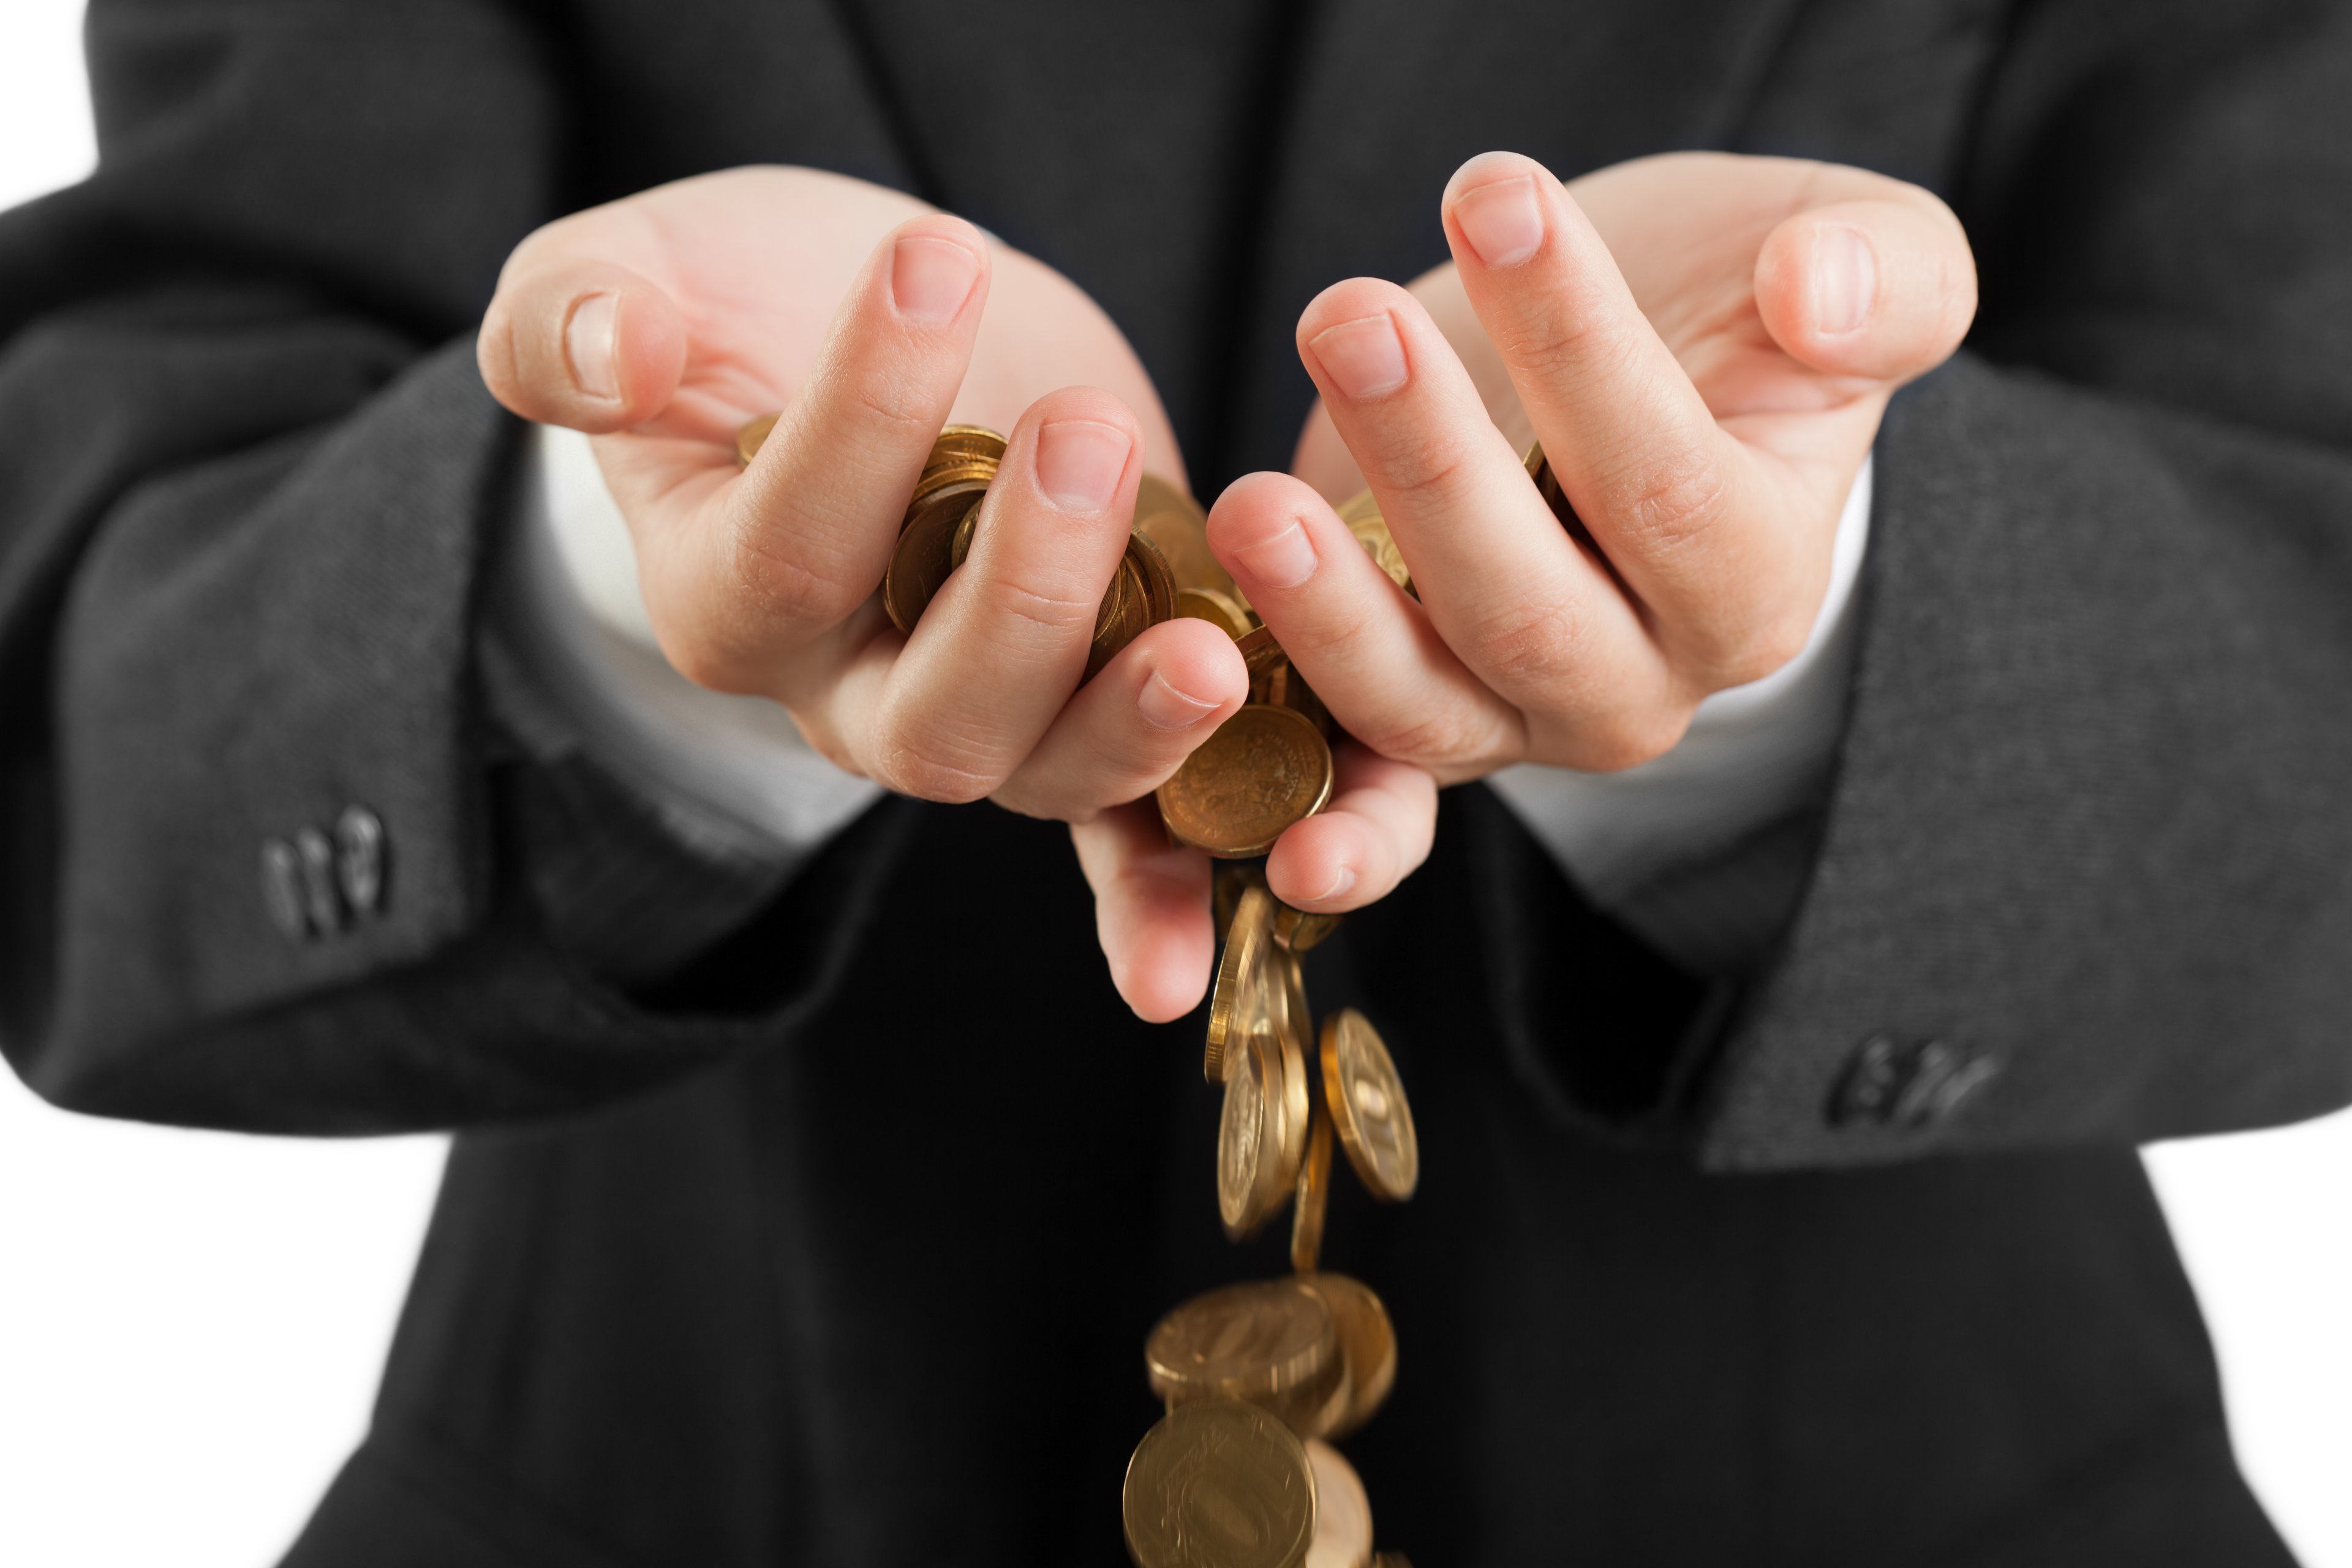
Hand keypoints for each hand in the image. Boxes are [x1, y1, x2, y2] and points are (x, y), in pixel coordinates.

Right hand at [476, 167, 1256, 1012]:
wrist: (873, 340)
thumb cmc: (735, 309)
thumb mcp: (631, 276)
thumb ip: (577, 317)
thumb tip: (606, 356)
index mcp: (724, 595)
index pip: (791, 538)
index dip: (862, 416)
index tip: (934, 252)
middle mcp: (845, 692)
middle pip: (931, 709)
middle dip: (1018, 591)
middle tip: (1083, 434)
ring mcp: (973, 716)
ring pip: (1043, 773)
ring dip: (1132, 724)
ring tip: (1212, 645)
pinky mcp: (1084, 707)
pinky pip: (1125, 840)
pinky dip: (1167, 893)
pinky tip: (1229, 927)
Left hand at [1217, 151, 1975, 810]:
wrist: (1634, 379)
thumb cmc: (1741, 314)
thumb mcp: (1852, 254)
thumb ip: (1886, 277)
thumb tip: (1824, 290)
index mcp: (1752, 583)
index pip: (1666, 490)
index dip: (1582, 351)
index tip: (1497, 194)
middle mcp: (1637, 685)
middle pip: (1529, 610)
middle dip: (1433, 467)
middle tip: (1347, 315)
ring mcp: (1515, 720)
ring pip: (1421, 704)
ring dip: (1329, 613)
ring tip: (1251, 499)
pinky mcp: (1410, 722)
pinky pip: (1354, 784)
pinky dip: (1293, 794)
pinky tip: (1198, 763)